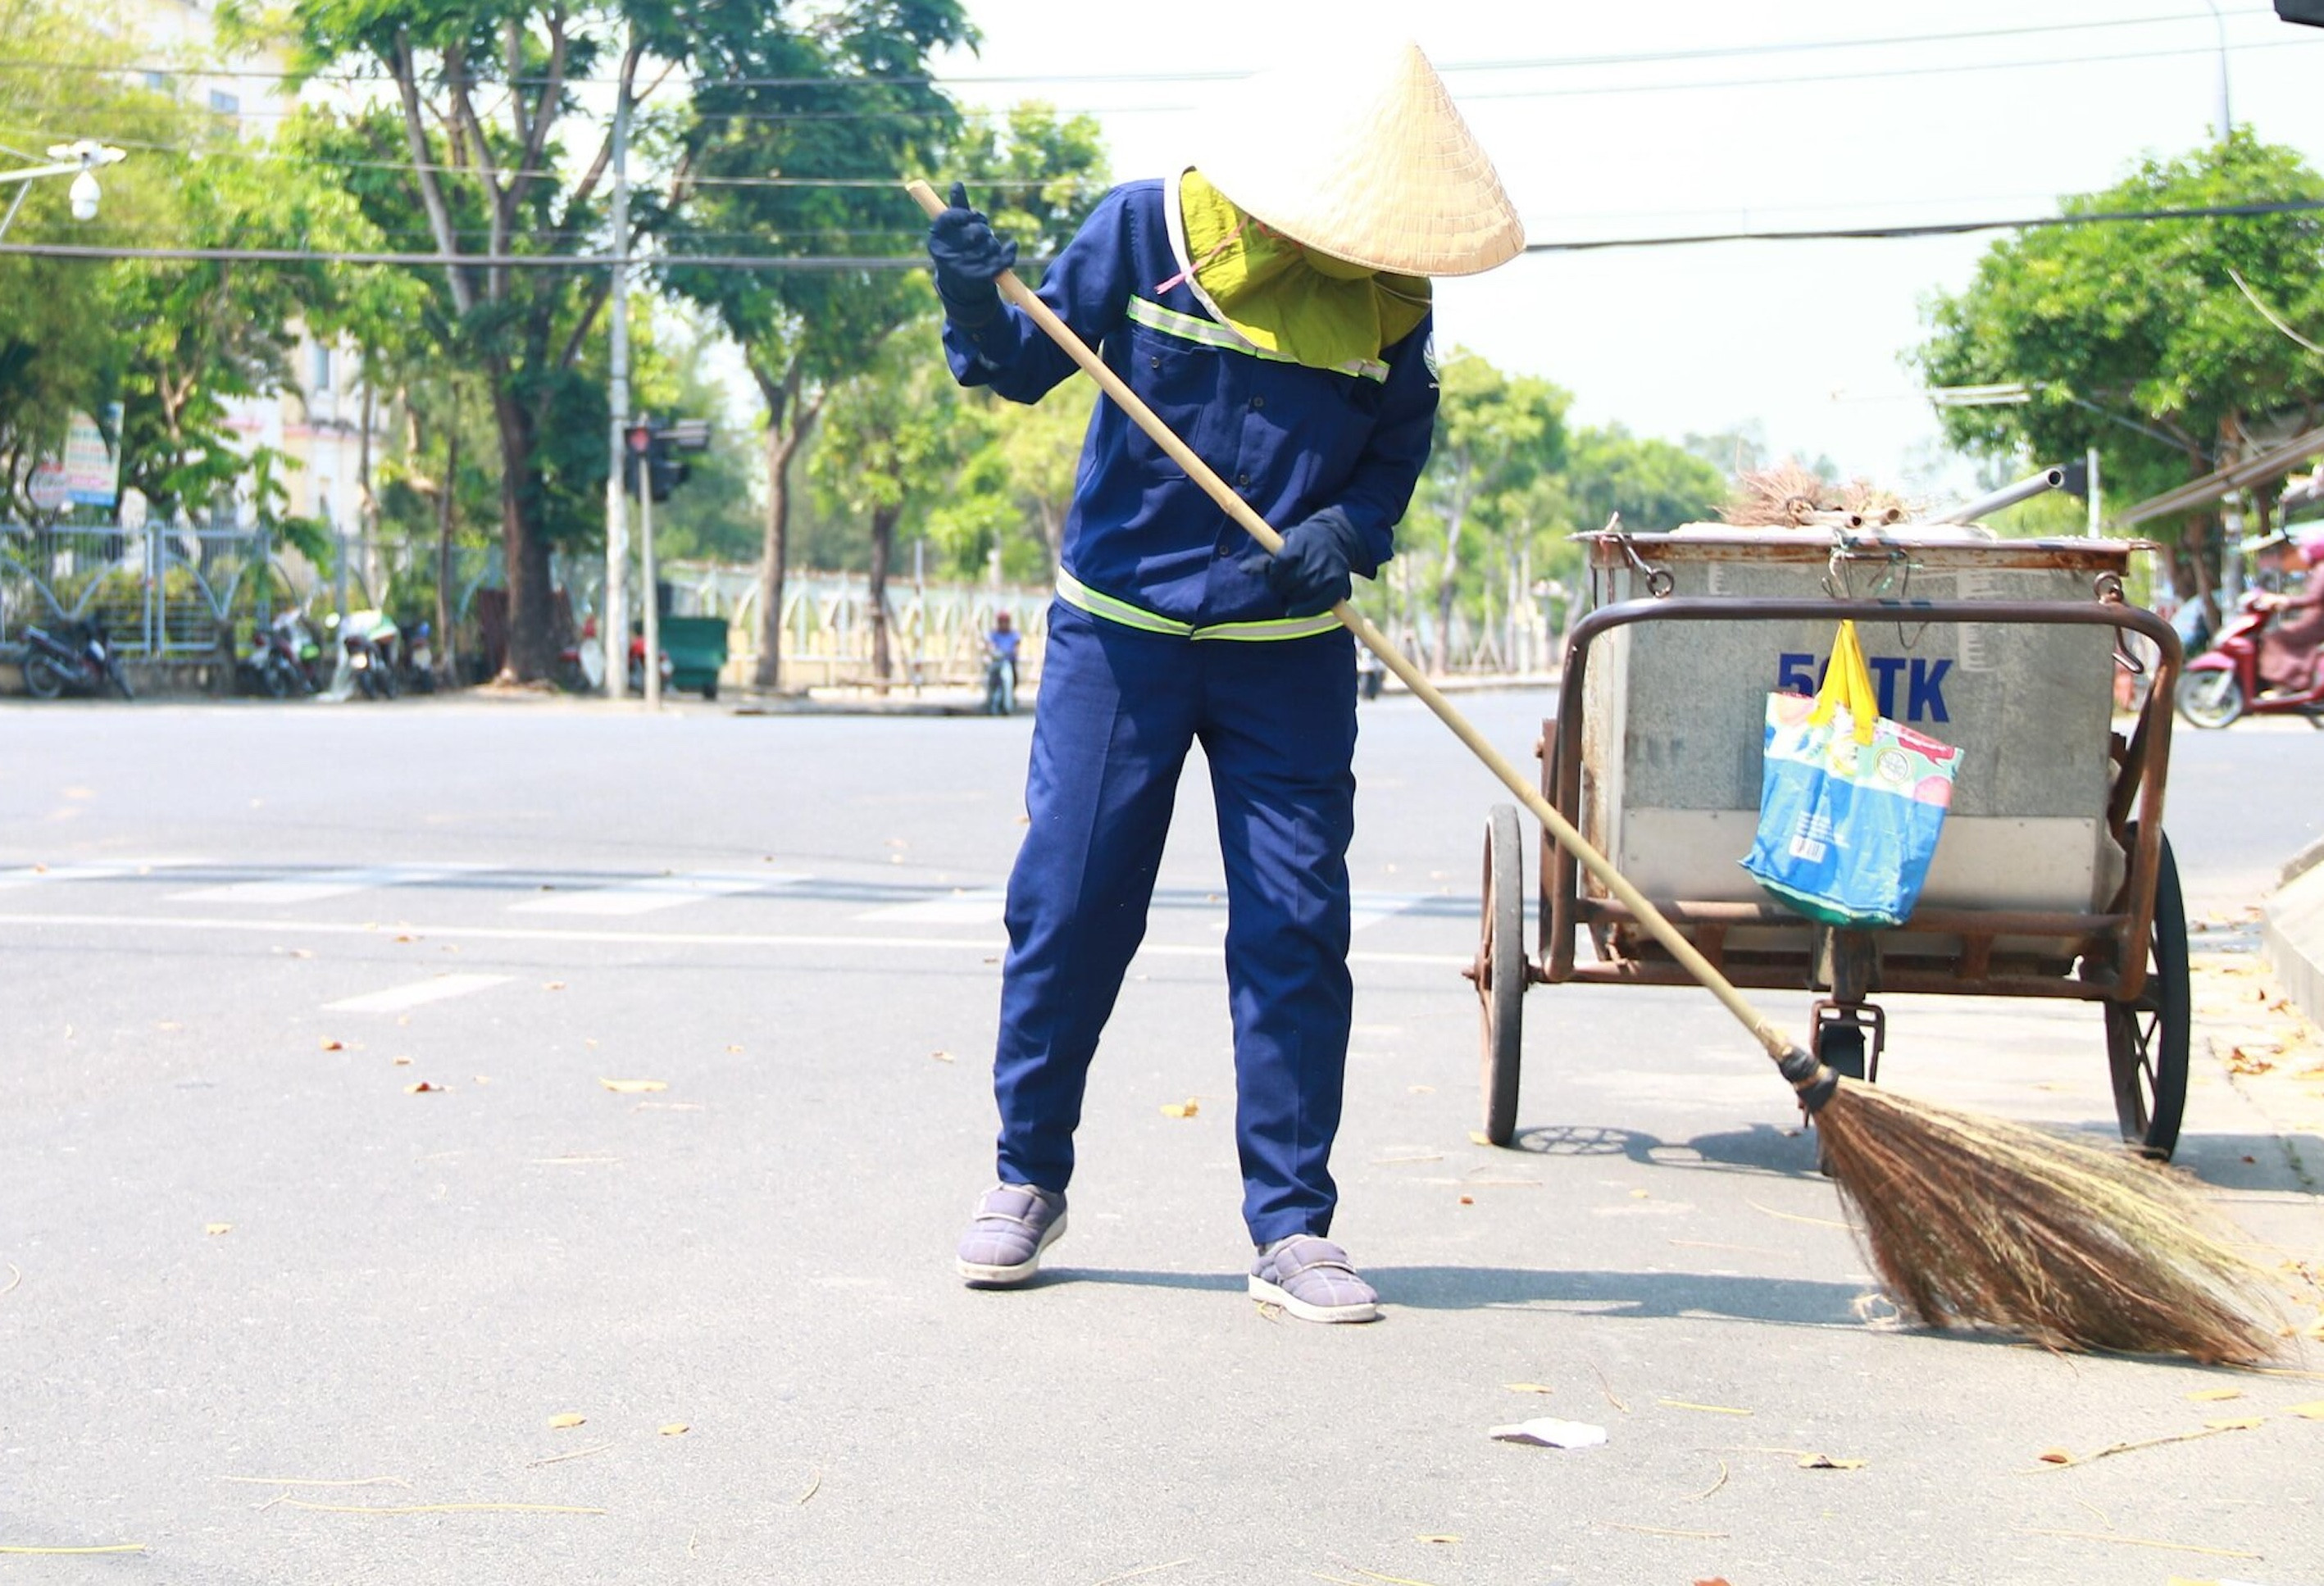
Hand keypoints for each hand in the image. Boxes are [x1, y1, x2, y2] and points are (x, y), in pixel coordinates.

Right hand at [927, 180, 1017, 327]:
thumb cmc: (957, 251)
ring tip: (989, 248)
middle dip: (982, 229)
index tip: (970, 216)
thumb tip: (957, 183)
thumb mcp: (954, 230)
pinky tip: (1011, 247)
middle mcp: (946, 256)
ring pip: (990, 245)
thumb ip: (957, 208)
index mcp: (936, 241)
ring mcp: (962, 269)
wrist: (961, 288)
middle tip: (983, 232)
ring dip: (994, 243)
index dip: (963, 214)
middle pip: (975, 231)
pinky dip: (1009, 252)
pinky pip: (1000, 261)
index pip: (949, 218)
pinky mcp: (979, 280)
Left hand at [1239, 506, 1370, 617]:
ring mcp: (1326, 574)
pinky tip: (1293, 610)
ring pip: (1300, 595)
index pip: (1279, 566)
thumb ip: (1266, 558)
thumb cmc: (1304, 542)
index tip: (1275, 575)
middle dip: (1281, 586)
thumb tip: (1243, 569)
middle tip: (1284, 584)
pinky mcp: (1337, 587)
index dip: (1274, 574)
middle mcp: (1314, 560)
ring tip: (1292, 591)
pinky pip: (1316, 606)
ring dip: (1291, 598)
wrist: (1337, 538)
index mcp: (1299, 545)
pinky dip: (1303, 611)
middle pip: (1288, 583)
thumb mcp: (1285, 542)